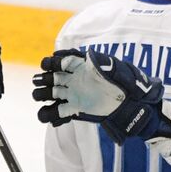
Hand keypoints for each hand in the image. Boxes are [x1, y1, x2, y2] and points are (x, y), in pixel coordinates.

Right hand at [32, 48, 170, 142]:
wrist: (132, 102)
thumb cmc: (126, 82)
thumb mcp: (116, 68)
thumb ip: (102, 62)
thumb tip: (88, 55)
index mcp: (81, 66)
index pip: (62, 61)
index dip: (52, 62)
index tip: (48, 65)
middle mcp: (74, 80)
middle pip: (52, 78)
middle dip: (43, 79)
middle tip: (38, 81)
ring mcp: (73, 95)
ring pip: (52, 94)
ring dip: (42, 95)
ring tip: (39, 97)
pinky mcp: (75, 109)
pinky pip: (59, 112)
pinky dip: (50, 115)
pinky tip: (47, 116)